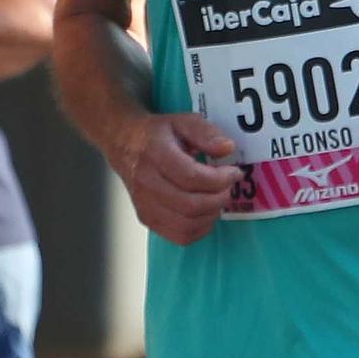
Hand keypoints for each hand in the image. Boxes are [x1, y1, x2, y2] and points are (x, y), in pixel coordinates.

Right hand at [111, 113, 237, 245]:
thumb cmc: (158, 133)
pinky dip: (200, 229)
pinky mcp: (147, 218)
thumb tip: (228, 149)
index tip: (234, 172)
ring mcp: (144, 205)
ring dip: (212, 214)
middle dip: (219, 198)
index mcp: (155, 155)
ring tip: (218, 197)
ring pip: (186, 225)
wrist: (124, 143)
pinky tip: (207, 213)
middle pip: (190, 205)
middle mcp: (146, 183)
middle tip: (229, 186)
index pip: (191, 177)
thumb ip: (207, 133)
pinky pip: (179, 236)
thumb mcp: (183, 121)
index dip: (220, 179)